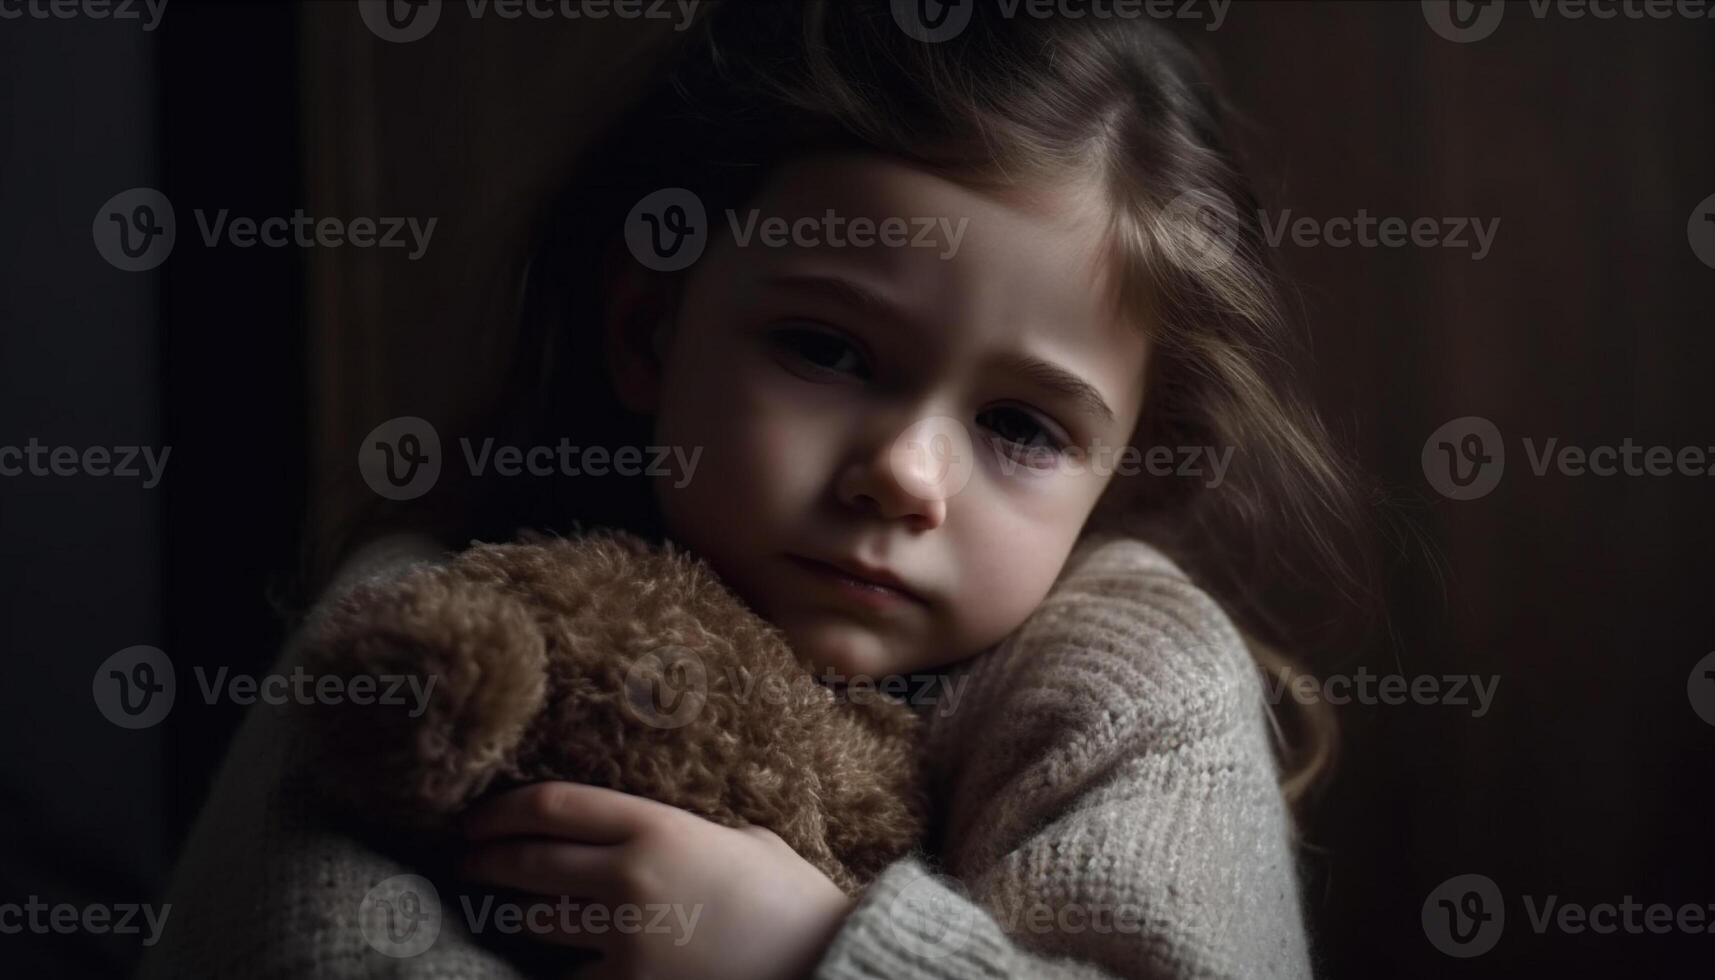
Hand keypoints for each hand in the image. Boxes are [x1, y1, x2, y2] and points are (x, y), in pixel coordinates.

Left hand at [457, 782, 854, 979]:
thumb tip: (658, 832)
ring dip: (517, 917)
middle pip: (525, 861)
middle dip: (484, 861)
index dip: (500, 810)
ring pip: (537, 924)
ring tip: (506, 911)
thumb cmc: (796, 900)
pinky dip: (563, 971)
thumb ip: (690, 832)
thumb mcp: (745, 841)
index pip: (550, 807)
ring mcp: (624, 940)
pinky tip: (559, 965)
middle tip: (465, 860)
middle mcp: (628, 879)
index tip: (476, 816)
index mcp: (657, 828)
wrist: (827, 963)